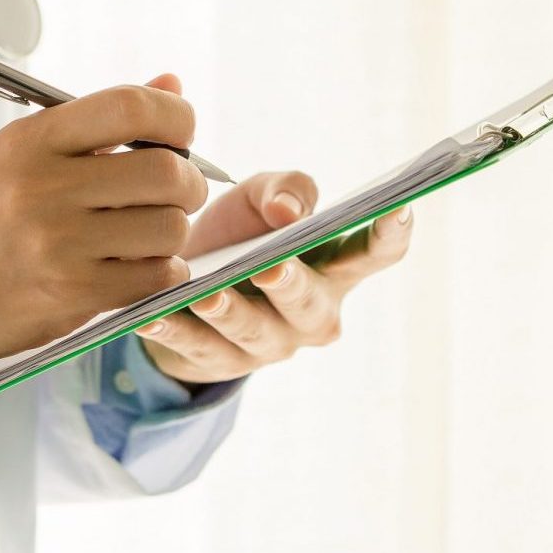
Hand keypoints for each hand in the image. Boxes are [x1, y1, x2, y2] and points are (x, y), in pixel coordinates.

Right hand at [0, 75, 207, 362]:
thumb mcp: (25, 150)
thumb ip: (101, 120)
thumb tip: (172, 84)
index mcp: (33, 140)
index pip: (130, 108)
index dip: (176, 116)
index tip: (181, 133)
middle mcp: (45, 188)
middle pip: (165, 173)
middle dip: (189, 183)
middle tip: (179, 192)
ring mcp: (58, 244)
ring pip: (169, 228)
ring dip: (174, 232)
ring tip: (150, 232)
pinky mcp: (72, 292)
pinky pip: (156, 276)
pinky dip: (164, 271)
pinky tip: (144, 266)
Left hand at [135, 170, 413, 384]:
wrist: (185, 282)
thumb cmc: (241, 234)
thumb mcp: (262, 198)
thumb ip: (285, 189)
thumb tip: (288, 210)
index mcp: (336, 268)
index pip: (377, 254)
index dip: (391, 233)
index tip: (399, 206)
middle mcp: (313, 313)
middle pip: (310, 303)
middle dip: (291, 286)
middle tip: (271, 268)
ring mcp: (269, 345)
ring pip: (253, 330)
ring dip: (230, 312)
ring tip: (206, 295)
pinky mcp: (219, 363)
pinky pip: (197, 348)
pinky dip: (175, 332)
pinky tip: (152, 317)